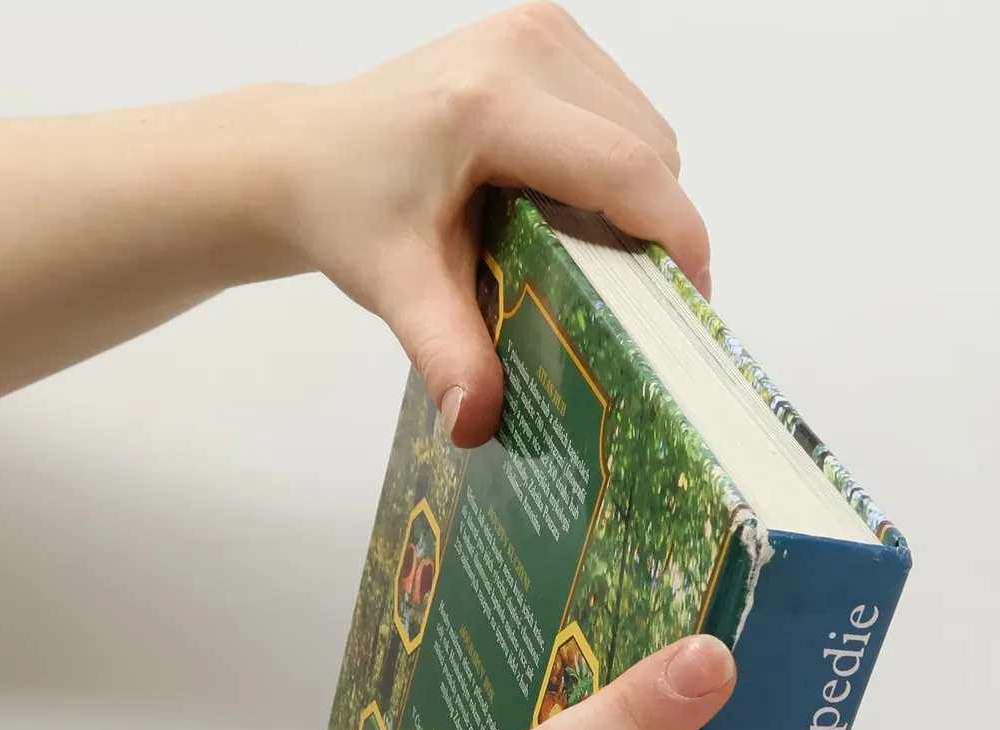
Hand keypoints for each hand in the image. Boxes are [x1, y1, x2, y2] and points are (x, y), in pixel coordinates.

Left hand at [263, 4, 708, 447]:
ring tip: (588, 250)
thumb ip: (448, 352)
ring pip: (646, 127)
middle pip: (648, 148)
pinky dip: (617, 165)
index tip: (691, 304)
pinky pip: (623, 109)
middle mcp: (525, 46)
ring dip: (638, 196)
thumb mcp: (397, 288)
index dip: (676, 236)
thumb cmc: (351, 211)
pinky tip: (569, 205)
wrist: (309, 156)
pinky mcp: (547, 31)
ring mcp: (540, 29)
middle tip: (625, 296)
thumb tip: (478, 421)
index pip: (625, 167)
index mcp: (491, 102)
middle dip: (653, 227)